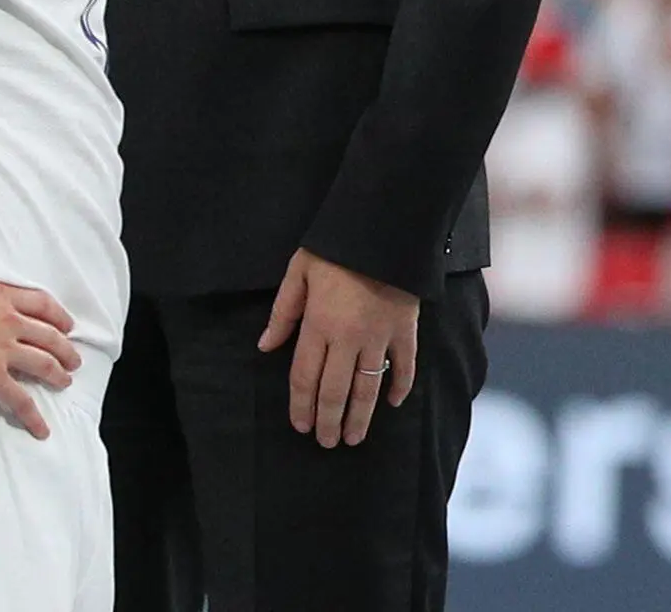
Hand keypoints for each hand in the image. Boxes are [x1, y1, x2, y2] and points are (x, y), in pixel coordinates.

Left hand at [258, 249, 419, 448]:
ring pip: (368, 385)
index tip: (301, 427)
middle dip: (329, 421)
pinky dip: (400, 385)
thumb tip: (265, 347)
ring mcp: (380, 335)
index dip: (302, 407)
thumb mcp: (298, 272)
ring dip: (361, 415)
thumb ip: (283, 312)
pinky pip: (405, 364)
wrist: (386, 228)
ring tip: (354, 437)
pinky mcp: (406, 328)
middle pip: (335, 390)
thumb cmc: (336, 248)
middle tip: (327, 442)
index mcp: (318, 325)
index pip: (306, 378)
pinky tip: (393, 402)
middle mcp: (348, 338)